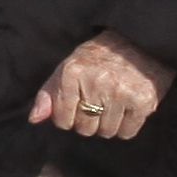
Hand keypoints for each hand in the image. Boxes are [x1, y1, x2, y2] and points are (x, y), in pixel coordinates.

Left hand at [29, 34, 165, 142]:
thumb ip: (49, 94)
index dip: (67, 118)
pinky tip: (126, 109)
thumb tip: (34, 119)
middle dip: (88, 121)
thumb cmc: (97, 59)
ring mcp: (121, 92)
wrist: (138, 43)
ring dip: (107, 124)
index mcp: (73, 73)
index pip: (62, 120)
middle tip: (97, 103)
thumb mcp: (67, 69)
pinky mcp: (143, 101)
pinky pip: (126, 133)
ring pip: (106, 132)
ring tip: (112, 104)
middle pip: (84, 129)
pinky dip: (125, 127)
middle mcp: (96, 82)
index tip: (76, 106)